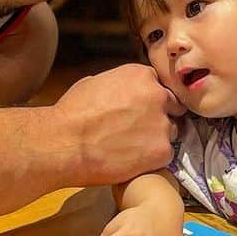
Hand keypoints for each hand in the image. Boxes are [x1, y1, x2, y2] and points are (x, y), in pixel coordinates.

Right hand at [53, 64, 184, 184]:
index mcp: (141, 75)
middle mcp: (158, 95)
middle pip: (171, 107)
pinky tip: (132, 160)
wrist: (65, 143)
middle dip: (158, 117)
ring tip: (131, 147)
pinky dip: (152, 159)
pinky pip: (166, 154)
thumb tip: (123, 93)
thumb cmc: (72, 113)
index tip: (139, 111)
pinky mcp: (162, 150)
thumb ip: (119, 85)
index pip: (158, 86)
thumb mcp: (95, 83)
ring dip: (156, 139)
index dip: (148, 101)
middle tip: (137, 130)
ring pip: (170, 132)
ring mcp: (163, 123)